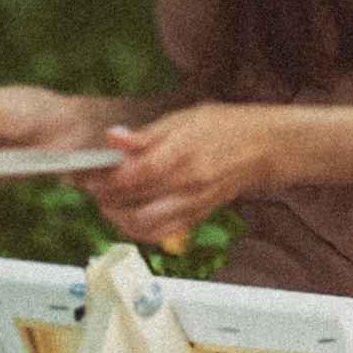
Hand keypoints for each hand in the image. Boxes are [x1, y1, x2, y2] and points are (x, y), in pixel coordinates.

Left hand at [83, 104, 275, 246]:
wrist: (264, 147)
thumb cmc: (226, 127)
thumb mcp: (183, 118)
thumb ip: (145, 134)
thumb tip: (113, 138)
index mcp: (184, 153)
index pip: (133, 175)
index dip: (104, 177)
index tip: (88, 172)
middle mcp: (189, 183)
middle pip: (133, 203)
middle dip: (105, 197)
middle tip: (94, 185)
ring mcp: (194, 204)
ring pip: (143, 225)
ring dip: (118, 217)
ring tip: (110, 201)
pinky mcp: (197, 217)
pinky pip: (159, 234)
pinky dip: (137, 228)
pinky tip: (130, 213)